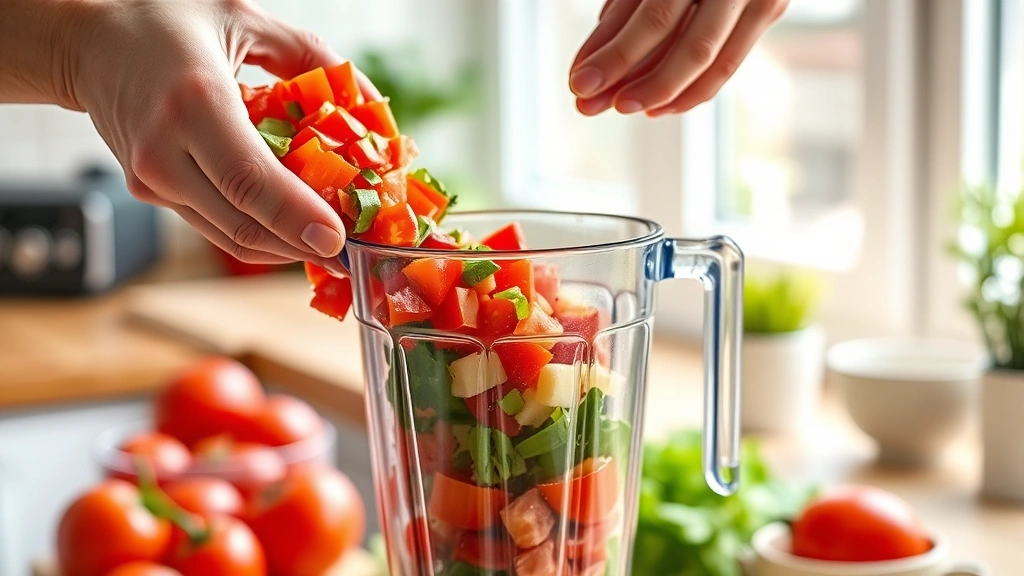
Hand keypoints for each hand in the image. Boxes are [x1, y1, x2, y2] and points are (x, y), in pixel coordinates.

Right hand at [64, 0, 380, 271]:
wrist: (89, 40)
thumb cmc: (165, 21)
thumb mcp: (242, 17)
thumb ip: (310, 56)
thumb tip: (368, 101)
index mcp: (193, 102)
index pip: (250, 181)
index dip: (297, 217)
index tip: (337, 239)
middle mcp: (163, 150)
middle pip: (242, 223)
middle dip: (300, 244)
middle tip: (350, 252)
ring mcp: (151, 179)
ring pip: (229, 235)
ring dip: (282, 246)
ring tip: (327, 242)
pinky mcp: (149, 192)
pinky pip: (214, 224)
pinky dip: (257, 231)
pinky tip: (290, 226)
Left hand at [569, 0, 787, 116]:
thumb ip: (621, 13)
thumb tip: (589, 64)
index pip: (655, 18)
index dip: (616, 56)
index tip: (580, 83)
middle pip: (692, 48)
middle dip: (641, 84)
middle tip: (594, 106)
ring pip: (716, 63)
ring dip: (666, 94)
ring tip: (625, 106)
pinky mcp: (769, 8)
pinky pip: (728, 62)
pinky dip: (694, 90)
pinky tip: (661, 104)